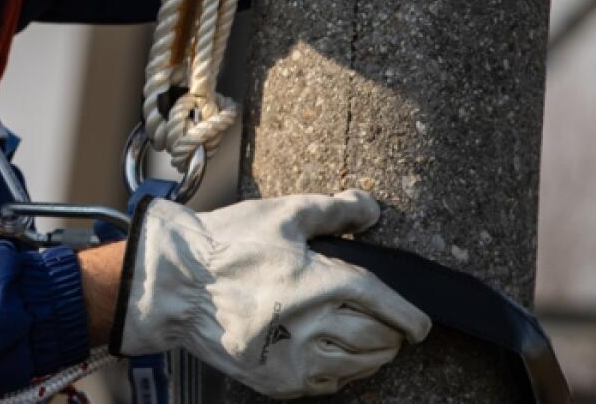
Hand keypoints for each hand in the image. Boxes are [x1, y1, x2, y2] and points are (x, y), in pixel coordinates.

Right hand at [111, 190, 430, 398]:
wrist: (175, 283)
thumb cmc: (228, 244)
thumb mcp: (283, 214)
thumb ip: (334, 211)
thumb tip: (370, 210)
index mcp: (323, 282)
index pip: (387, 305)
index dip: (411, 317)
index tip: (420, 324)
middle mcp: (315, 325)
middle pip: (380, 340)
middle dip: (393, 334)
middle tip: (391, 328)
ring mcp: (295, 358)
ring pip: (359, 367)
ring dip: (373, 356)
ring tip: (368, 343)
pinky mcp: (276, 380)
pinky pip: (327, 385)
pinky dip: (341, 373)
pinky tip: (332, 357)